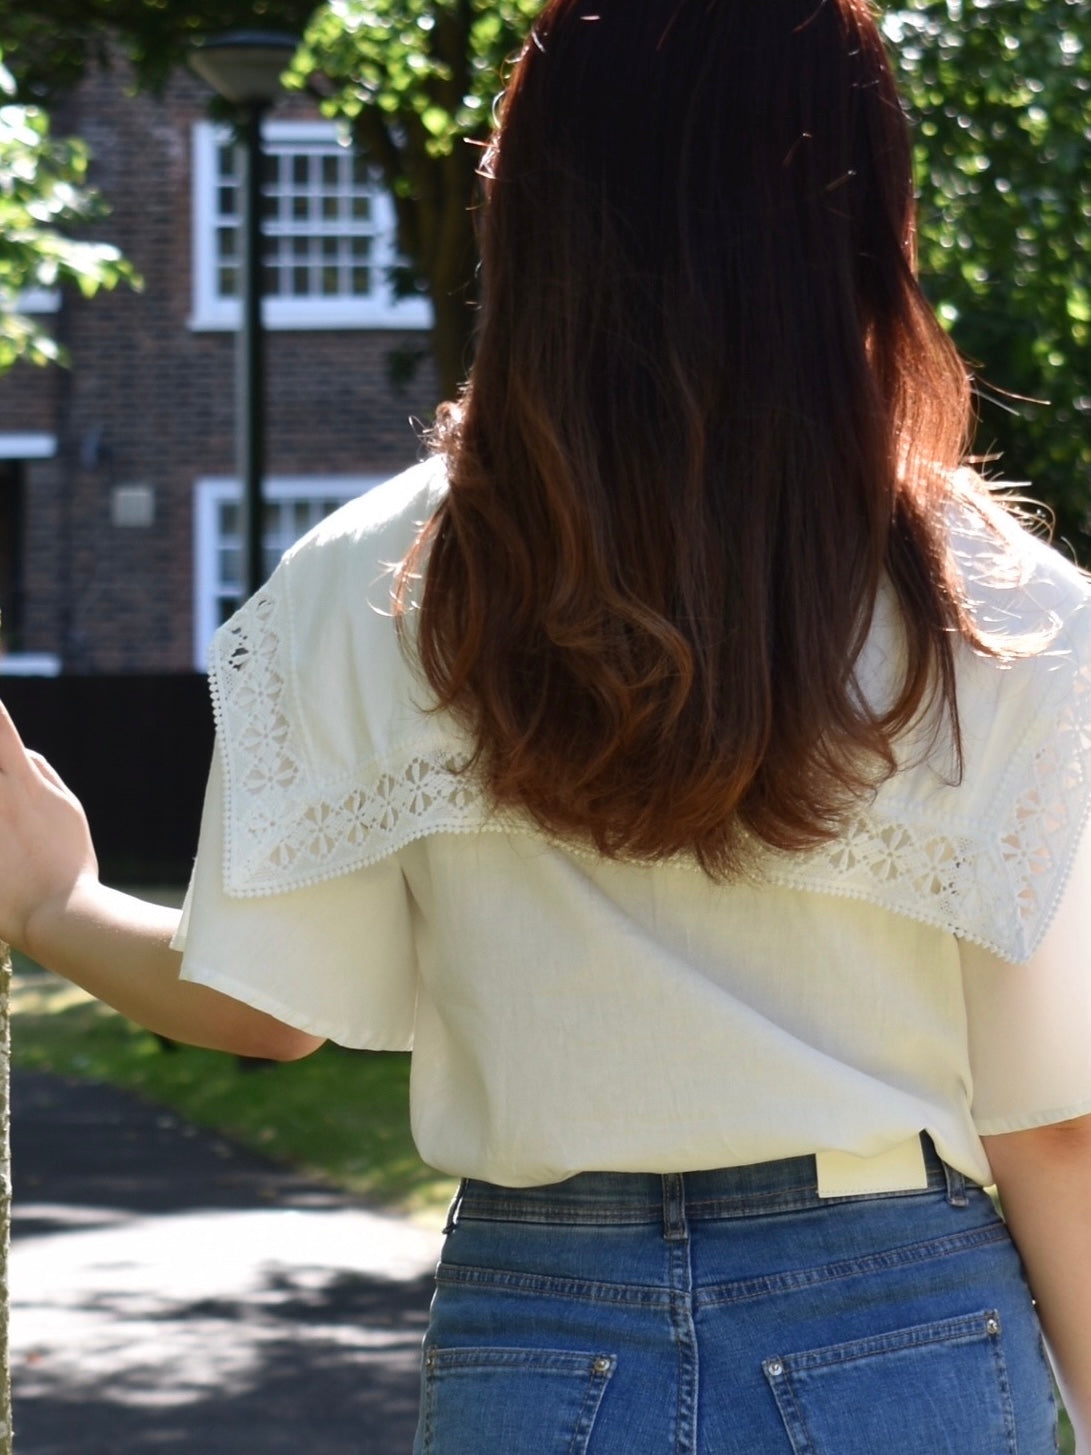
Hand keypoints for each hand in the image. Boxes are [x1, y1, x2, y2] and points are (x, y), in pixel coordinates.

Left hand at [0, 698, 98, 955]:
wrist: (56, 915)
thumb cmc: (69, 862)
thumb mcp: (68, 809)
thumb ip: (42, 774)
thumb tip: (20, 753)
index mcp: (25, 785)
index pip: (2, 734)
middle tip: (8, 794)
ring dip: (1, 807)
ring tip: (13, 829)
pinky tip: (6, 848)